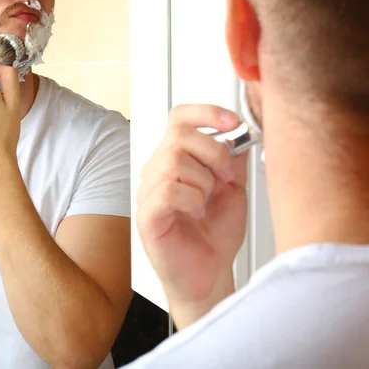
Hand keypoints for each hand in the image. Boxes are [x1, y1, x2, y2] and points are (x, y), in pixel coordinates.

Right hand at [136, 104, 248, 327]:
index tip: (233, 122)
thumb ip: (233, 160)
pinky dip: (192, 198)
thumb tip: (239, 133)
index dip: (205, 112)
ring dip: (203, 180)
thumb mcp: (234, 189)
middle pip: (178, 135)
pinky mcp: (147, 215)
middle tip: (226, 176)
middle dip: (213, 152)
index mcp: (176, 159)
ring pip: (173, 160)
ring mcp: (149, 192)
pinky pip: (167, 189)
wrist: (209, 274)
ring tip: (208, 200)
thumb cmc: (214, 235)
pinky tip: (197, 211)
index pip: (180, 118)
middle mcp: (158, 170)